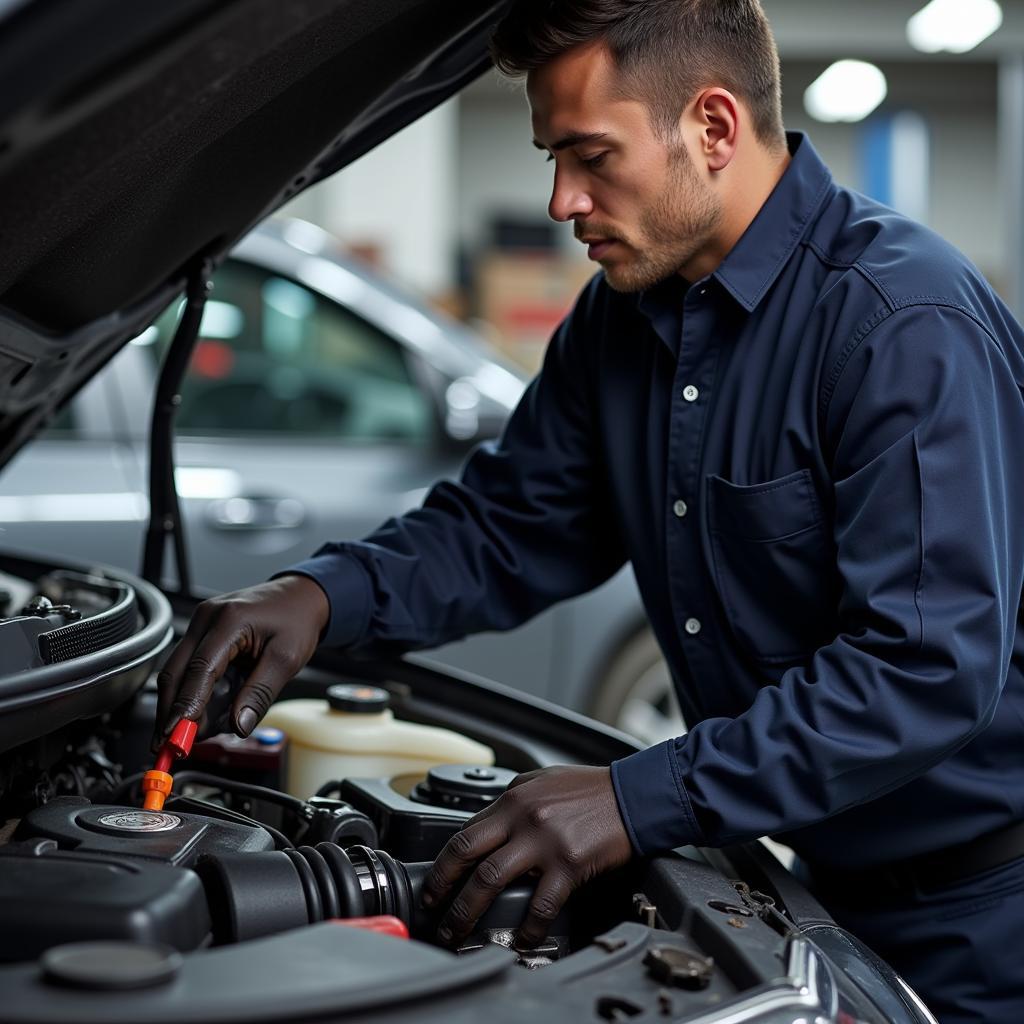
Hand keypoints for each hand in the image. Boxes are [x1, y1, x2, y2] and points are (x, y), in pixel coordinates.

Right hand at [152, 575, 328, 750]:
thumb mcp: (287, 658)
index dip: (186, 705)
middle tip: (172, 744)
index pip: (199, 669)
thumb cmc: (296, 620)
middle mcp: (208, 617)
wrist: (300, 596)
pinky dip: (191, 692)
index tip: (177, 734)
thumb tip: (238, 725)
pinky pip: (189, 666)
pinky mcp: (203, 632)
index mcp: (230, 619)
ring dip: (179, 704)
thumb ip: (260, 693)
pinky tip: (199, 713)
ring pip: (177, 671)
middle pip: (175, 671)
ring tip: (187, 734)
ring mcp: (202, 623)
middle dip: (171, 711)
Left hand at [421, 765, 632, 948]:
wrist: (633, 796)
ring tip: (458, 932)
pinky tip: (519, 940)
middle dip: (442, 886)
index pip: (466, 830)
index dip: (445, 860)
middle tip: (433, 909)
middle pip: (467, 854)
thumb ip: (515, 799)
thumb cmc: (591, 789)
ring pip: (491, 880)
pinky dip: (526, 928)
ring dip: (468, 911)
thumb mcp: (543, 780)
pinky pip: (540, 904)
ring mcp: (544, 841)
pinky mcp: (568, 864)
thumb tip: (490, 820)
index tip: (436, 881)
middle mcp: (523, 817)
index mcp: (513, 797)